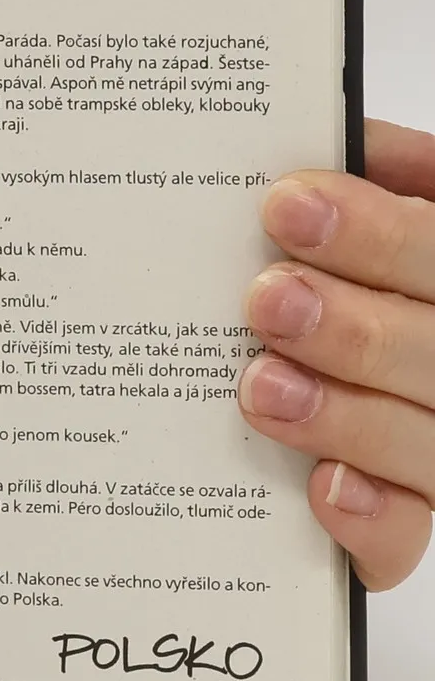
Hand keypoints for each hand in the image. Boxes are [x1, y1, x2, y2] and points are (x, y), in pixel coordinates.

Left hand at [239, 117, 434, 589]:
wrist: (337, 357)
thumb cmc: (364, 287)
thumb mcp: (387, 217)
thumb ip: (380, 179)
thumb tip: (333, 138)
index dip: (381, 233)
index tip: (285, 202)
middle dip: (356, 324)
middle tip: (265, 300)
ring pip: (428, 443)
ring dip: (347, 414)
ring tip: (261, 386)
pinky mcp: (410, 525)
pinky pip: (407, 541)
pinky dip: (371, 520)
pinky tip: (325, 487)